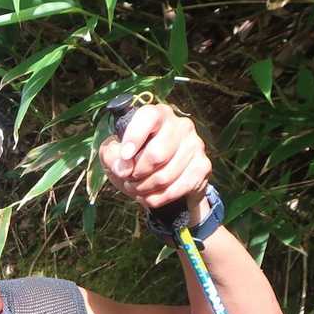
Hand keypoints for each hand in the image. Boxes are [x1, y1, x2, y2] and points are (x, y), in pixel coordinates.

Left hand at [99, 103, 212, 219]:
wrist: (163, 184)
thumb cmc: (136, 162)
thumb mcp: (114, 156)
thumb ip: (110, 155)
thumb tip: (123, 166)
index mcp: (158, 115)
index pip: (149, 117)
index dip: (134, 137)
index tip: (125, 157)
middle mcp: (181, 125)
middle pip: (157, 154)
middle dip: (136, 173)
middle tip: (129, 179)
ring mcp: (195, 145)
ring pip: (164, 176)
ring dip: (144, 189)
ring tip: (137, 189)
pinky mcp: (203, 166)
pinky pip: (175, 189)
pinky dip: (157, 198)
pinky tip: (149, 196)